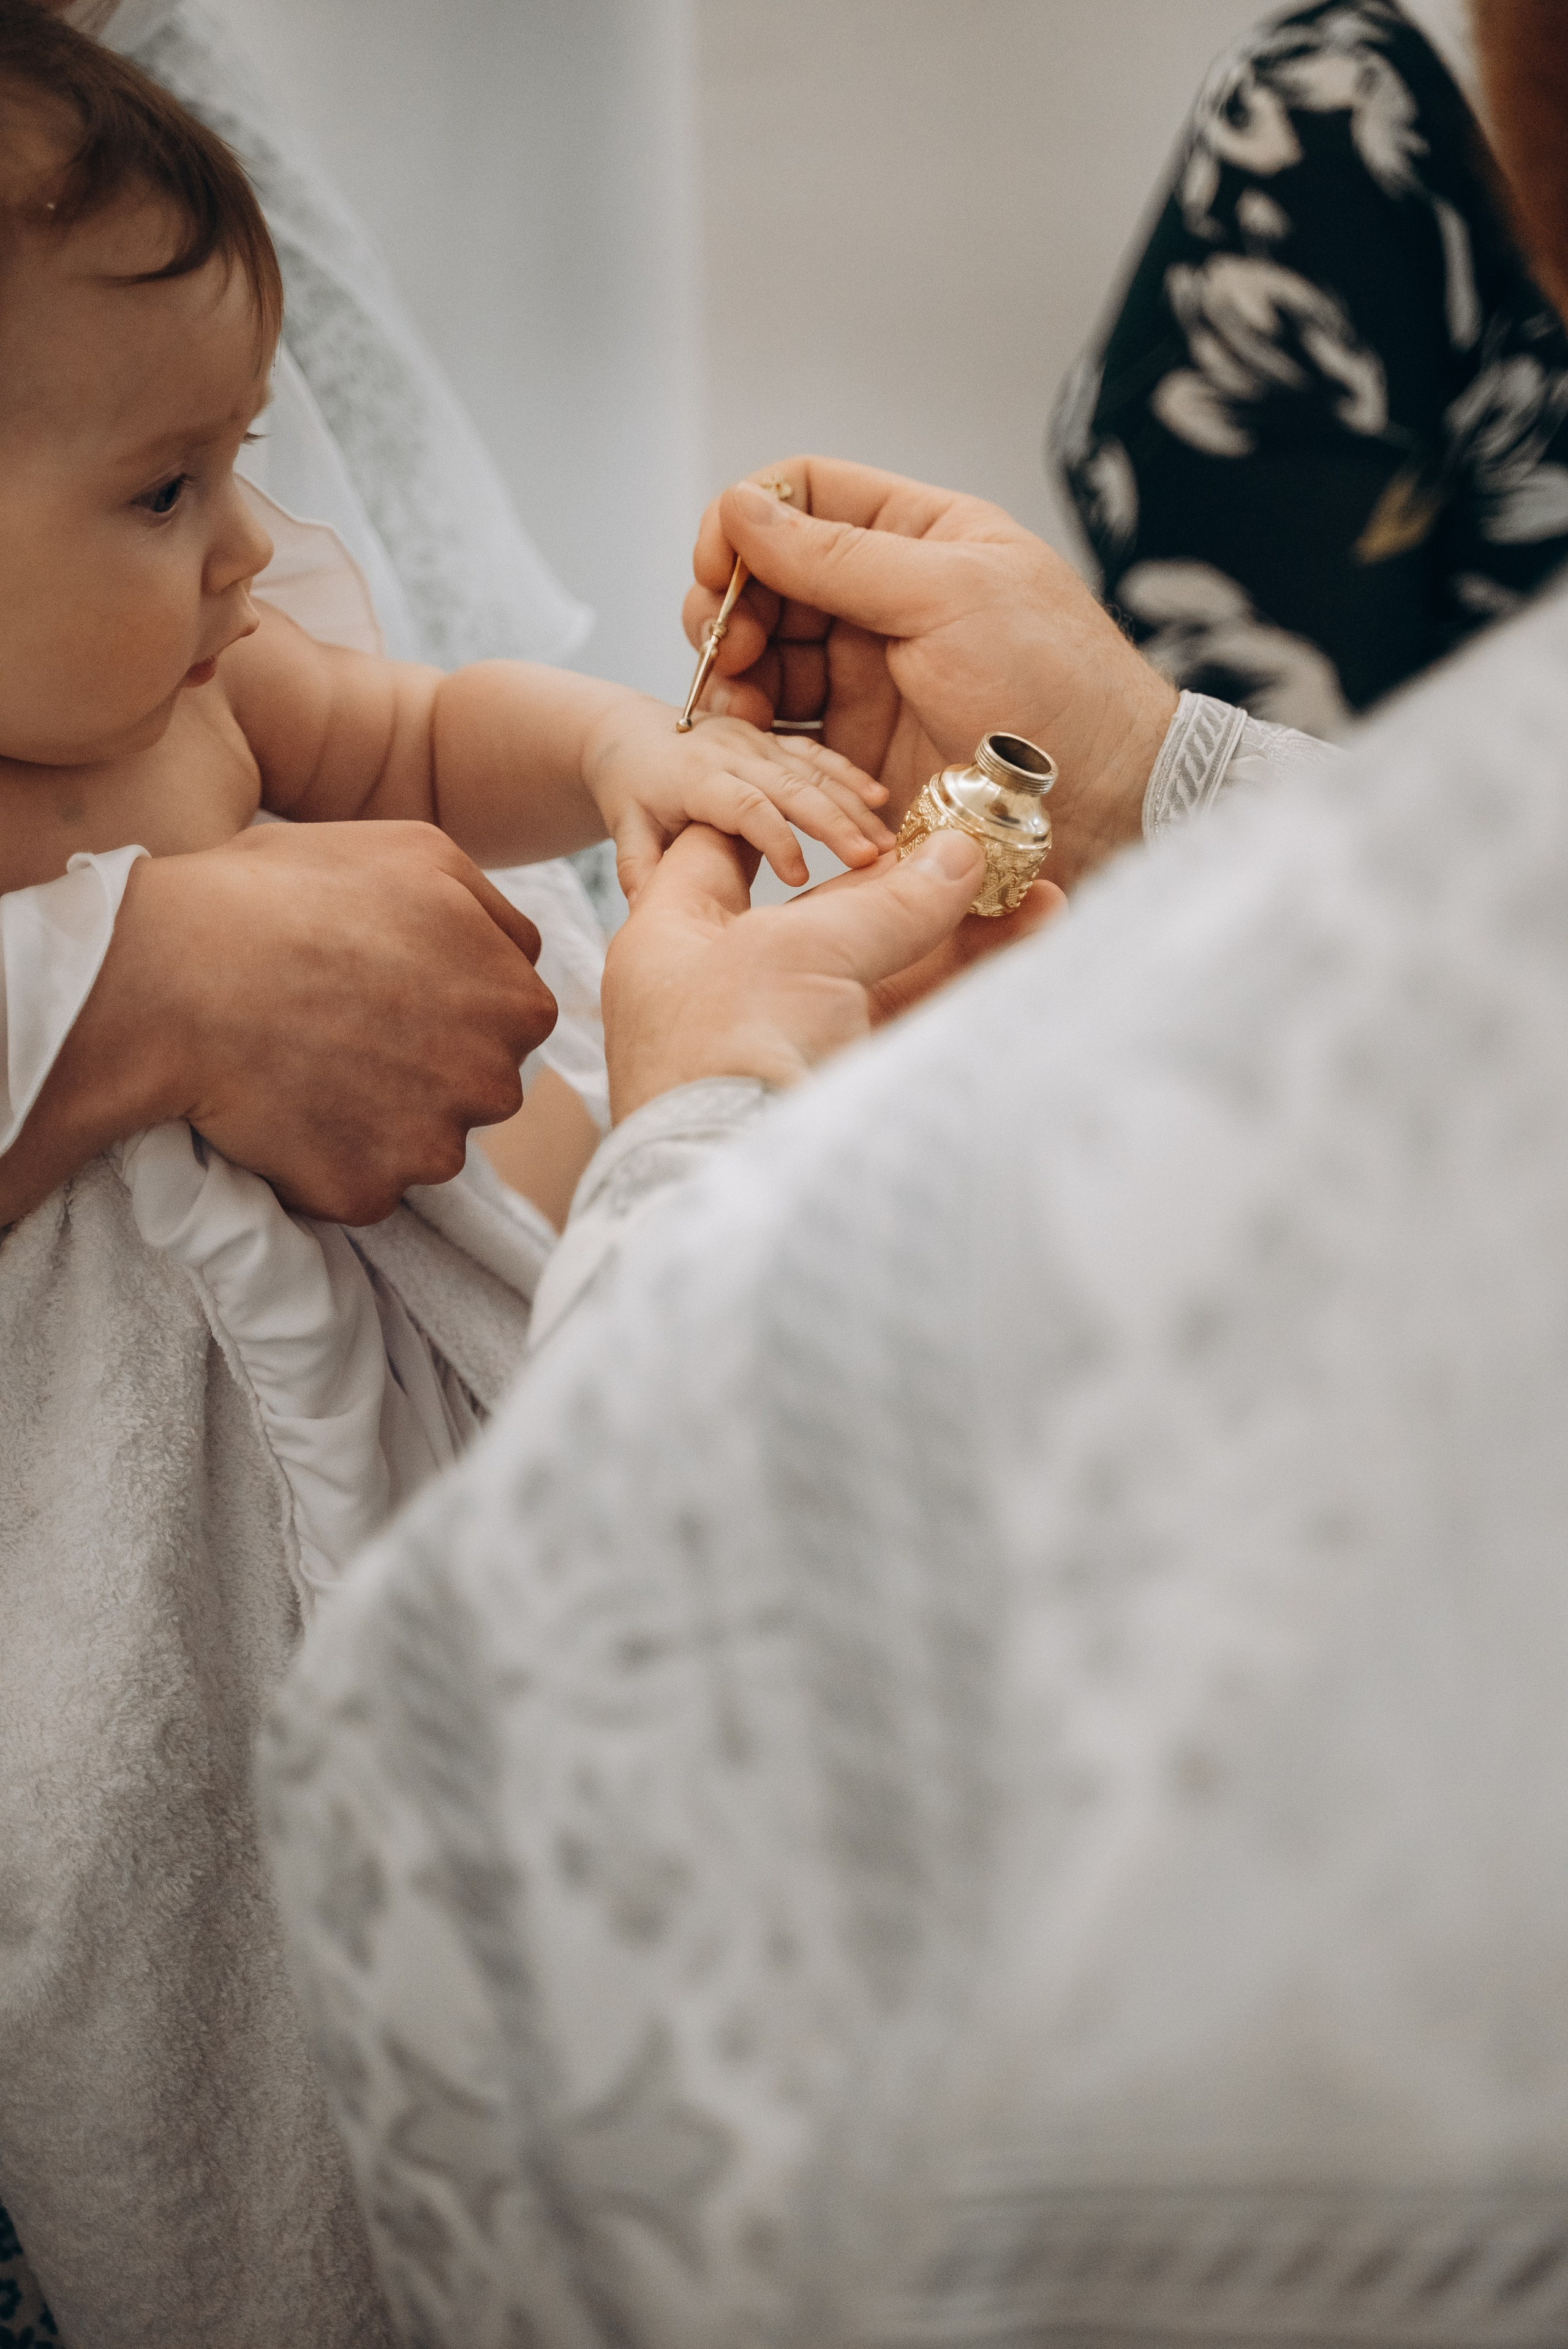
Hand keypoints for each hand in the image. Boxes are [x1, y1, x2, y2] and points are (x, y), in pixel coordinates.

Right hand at [0, 821, 557, 1227]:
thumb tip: (523, 961)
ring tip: (309, 1062)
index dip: (454, 1001)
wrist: (176, 973)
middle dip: (428, 1065)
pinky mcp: (366, 1194)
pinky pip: (362, 1184)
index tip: (393, 986)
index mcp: (518, 1004)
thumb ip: (496, 914)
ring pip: (423, 1142)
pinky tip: (285, 1108)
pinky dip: (328, 1158)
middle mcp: (493, 1086)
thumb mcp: (420, 853)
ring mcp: (430, 1149)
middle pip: (476, 1087)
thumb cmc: (290, 896)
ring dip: (380, 1116)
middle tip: (347, 1026)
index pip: (514, 1020)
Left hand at [581, 690, 892, 900]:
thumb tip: (644, 908)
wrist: (629, 735)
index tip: (800, 877)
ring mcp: (755, 743)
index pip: (743, 805)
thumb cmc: (629, 790)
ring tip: (887, 841)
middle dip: (833, 822)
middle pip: (790, 786)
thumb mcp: (626, 827)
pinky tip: (882, 798)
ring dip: (853, 805)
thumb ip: (639, 865)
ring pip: (812, 770)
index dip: (773, 837)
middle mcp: (730, 752)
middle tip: (870, 859)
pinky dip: (849, 775)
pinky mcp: (772, 740)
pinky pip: (815, 754)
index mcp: (695, 776)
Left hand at [603, 822, 1062, 1122]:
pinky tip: (1034, 935)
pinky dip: (968, 980)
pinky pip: (911, 1018)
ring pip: (883, 968)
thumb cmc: (730, 1050)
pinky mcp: (842, 1082)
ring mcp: (787, 1040)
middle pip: (827, 915)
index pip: (723, 849)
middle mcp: (726, 987)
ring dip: (961, 930)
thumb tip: (961, 856)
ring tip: (1038, 891)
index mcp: (674, 939)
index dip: (785, 811)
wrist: (735, 1184)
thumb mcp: (801, 950)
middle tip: (984, 843)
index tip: (851, 785)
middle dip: (911, 879)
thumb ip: (887, 904)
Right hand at [682, 458, 1177, 888]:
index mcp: (921, 537)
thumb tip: (741, 507)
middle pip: (772, 577)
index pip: (809, 496)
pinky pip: (784, 726)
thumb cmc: (1053, 684)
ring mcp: (871, 675)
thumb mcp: (945, 595)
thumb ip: (837, 555)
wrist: (1104, 803)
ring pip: (767, 653)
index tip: (717, 564)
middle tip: (723, 647)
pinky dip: (754, 729)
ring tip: (733, 702)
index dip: (749, 519)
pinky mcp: (860, 747)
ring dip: (734, 671)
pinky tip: (746, 740)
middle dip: (731, 605)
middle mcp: (889, 600)